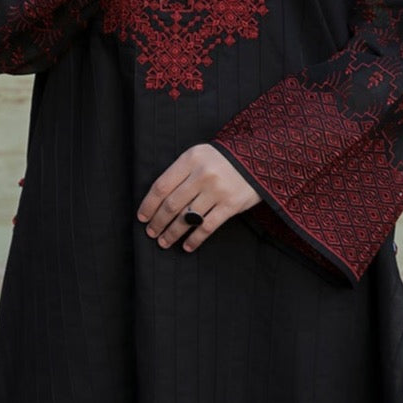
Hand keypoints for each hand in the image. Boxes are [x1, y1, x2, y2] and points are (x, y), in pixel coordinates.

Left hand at [137, 144, 260, 252]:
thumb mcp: (200, 156)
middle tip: (151, 233)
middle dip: (158, 222)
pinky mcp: (231, 205)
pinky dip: (195, 239)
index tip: (142, 217)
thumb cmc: (223, 160)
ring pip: (187, 218)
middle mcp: (203, 174)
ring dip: (172, 233)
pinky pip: (207, 227)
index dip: (149, 205)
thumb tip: (158, 200)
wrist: (260, 158)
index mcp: (191, 159)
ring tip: (164, 242)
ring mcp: (217, 190)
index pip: (162, 186)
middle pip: (172, 204)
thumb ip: (181, 173)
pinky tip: (187, 246)